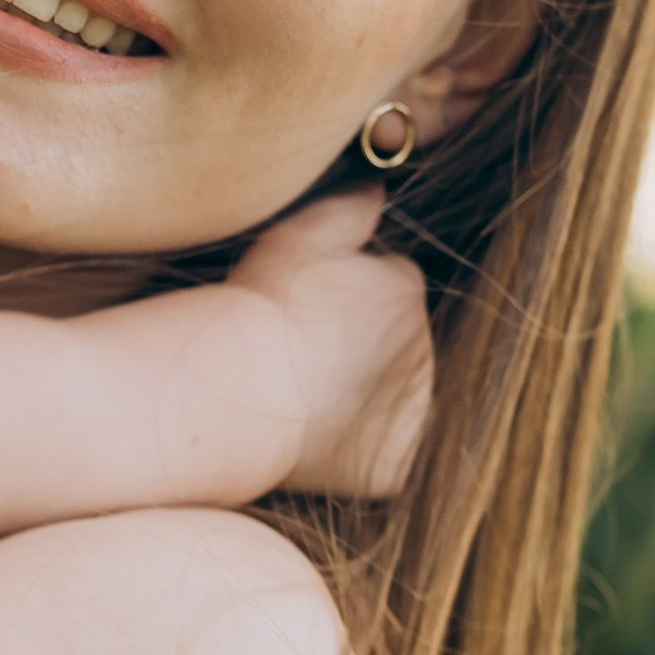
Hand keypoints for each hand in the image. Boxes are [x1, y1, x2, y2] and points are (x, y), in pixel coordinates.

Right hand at [223, 193, 431, 498]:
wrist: (233, 386)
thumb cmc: (255, 309)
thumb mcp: (299, 232)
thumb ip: (350, 204)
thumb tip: (379, 189)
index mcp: (404, 288)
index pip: (389, 292)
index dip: (347, 305)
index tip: (308, 319)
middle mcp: (422, 347)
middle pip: (396, 346)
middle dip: (365, 351)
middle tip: (304, 362)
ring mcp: (414, 409)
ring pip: (396, 399)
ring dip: (367, 400)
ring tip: (304, 402)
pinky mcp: (398, 464)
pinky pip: (396, 461)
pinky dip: (370, 457)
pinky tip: (325, 445)